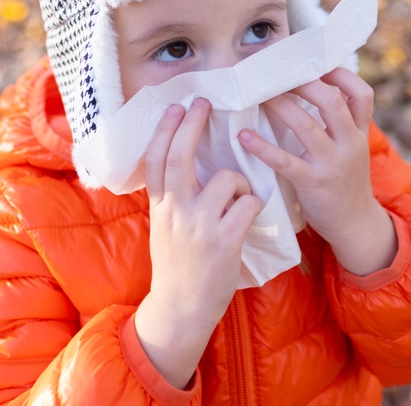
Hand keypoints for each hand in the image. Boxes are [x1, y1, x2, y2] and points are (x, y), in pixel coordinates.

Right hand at [135, 98, 262, 388]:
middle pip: (181, 157)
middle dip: (193, 126)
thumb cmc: (177, 265)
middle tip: (203, 103)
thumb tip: (185, 163)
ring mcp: (199, 225)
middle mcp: (176, 211)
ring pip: (228, 179)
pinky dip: (253, 206)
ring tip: (238, 203)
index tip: (175, 107)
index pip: (156, 159)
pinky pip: (248, 203)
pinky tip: (249, 219)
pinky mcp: (224, 239)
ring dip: (240, 184)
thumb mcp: (164, 227)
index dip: (164, 130)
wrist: (181, 307)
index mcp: (160, 206)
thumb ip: (173, 197)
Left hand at [239, 68, 395, 275]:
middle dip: (305, 84)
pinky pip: (285, 161)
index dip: (342, 75)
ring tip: (259, 95)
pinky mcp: (312, 184)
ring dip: (281, 106)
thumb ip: (339, 125)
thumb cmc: (345, 181)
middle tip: (279, 74)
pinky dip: (262, 147)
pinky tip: (244, 136)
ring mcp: (332, 164)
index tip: (317, 64)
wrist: (355, 224)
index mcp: (359, 133)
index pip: (362, 95)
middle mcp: (349, 144)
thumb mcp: (352, 149)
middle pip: (333, 102)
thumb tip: (310, 90)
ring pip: (308, 126)